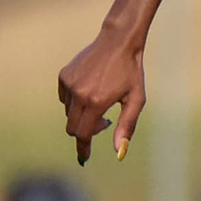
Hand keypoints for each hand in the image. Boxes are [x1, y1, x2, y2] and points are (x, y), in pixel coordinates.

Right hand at [57, 29, 146, 165]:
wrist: (118, 42)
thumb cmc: (131, 72)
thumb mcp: (136, 100)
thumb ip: (127, 126)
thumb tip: (119, 152)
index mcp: (96, 102)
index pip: (83, 134)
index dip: (83, 148)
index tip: (85, 157)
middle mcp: (79, 93)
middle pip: (72, 127)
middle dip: (86, 131)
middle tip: (105, 121)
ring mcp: (69, 83)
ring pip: (68, 113)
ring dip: (82, 115)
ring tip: (101, 102)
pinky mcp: (64, 75)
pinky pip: (64, 99)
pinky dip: (75, 102)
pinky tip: (90, 90)